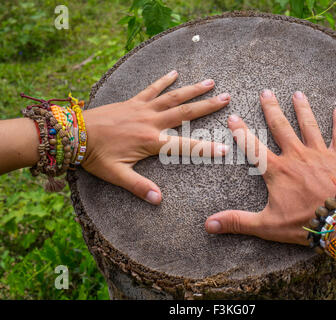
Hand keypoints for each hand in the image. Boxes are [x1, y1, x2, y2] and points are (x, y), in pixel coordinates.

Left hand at [82, 70, 230, 204]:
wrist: (73, 134)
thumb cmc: (95, 156)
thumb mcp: (117, 175)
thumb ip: (139, 187)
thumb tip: (159, 200)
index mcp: (150, 142)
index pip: (184, 146)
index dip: (205, 148)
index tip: (224, 148)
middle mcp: (151, 122)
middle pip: (185, 113)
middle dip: (208, 106)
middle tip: (227, 98)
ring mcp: (142, 109)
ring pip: (173, 97)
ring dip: (192, 90)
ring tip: (210, 82)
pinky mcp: (133, 102)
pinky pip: (151, 89)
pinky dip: (163, 81)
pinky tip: (174, 73)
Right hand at [204, 90, 335, 244]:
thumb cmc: (304, 223)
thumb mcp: (266, 225)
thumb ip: (238, 221)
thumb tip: (209, 224)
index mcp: (278, 170)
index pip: (253, 147)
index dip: (241, 131)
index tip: (232, 117)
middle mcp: (297, 156)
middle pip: (281, 127)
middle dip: (272, 109)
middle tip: (266, 92)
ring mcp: (320, 154)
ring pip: (308, 125)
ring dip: (302, 109)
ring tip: (297, 94)